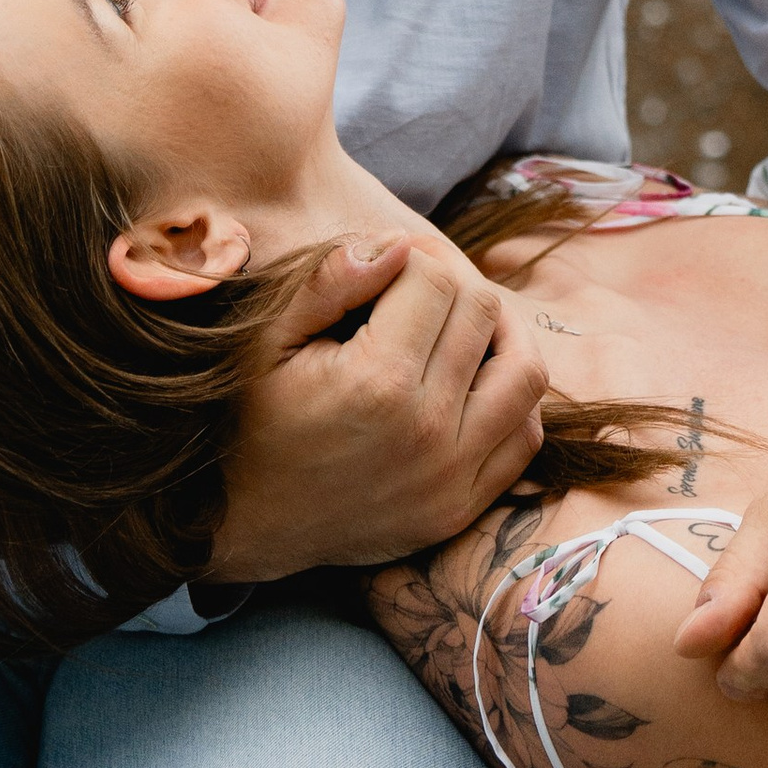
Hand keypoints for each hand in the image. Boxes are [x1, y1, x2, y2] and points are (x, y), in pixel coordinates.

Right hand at [205, 233, 547, 581]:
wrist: (242, 525)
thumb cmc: (250, 418)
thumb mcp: (267, 339)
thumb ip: (330, 281)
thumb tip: (399, 243)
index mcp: (374, 383)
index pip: (436, 279)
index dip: (414, 255)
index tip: (388, 264)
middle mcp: (425, 432)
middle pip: (484, 314)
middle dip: (454, 284)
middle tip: (418, 287)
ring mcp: (450, 478)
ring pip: (525, 372)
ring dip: (501, 335)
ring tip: (460, 324)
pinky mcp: (460, 510)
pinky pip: (524, 438)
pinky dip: (511, 398)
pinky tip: (473, 380)